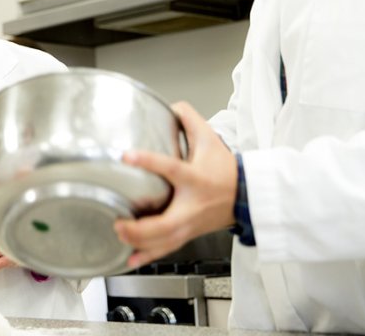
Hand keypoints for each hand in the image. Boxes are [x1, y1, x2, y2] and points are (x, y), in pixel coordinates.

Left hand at [114, 101, 237, 268]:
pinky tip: (128, 260)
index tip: (127, 155)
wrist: (245, 196)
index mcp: (195, 178)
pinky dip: (146, 256)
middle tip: (118, 219)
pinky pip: (165, 249)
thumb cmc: (225, 169)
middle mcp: (191, 205)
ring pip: (164, 242)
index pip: (171, 168)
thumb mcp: (210, 138)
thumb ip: (190, 118)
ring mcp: (189, 224)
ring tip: (118, 234)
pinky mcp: (187, 234)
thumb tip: (171, 105)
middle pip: (166, 223)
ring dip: (139, 243)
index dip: (149, 161)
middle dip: (140, 227)